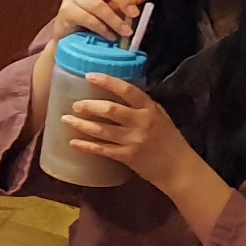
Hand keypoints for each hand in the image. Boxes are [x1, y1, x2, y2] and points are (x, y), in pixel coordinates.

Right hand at [56, 0, 151, 41]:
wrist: (67, 39)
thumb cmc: (90, 22)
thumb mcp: (111, 10)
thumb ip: (124, 2)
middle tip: (135, 14)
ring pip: (98, 5)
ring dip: (115, 20)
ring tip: (126, 32)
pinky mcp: (66, 11)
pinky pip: (88, 19)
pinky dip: (103, 29)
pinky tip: (110, 36)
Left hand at [64, 75, 193, 189]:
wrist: (179, 169)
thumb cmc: (169, 140)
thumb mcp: (160, 116)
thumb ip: (141, 106)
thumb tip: (117, 93)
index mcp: (150, 108)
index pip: (127, 90)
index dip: (107, 82)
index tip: (90, 76)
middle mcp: (141, 122)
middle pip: (110, 110)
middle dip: (89, 106)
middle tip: (75, 105)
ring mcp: (133, 140)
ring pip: (102, 130)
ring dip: (81, 125)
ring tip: (66, 120)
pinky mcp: (127, 157)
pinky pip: (102, 150)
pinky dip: (86, 146)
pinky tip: (73, 142)